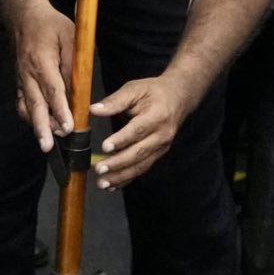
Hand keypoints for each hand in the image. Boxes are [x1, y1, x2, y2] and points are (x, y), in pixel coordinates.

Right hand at [12, 0, 74, 151]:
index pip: (53, 90)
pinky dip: (30, 118)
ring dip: (36, 126)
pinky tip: (39, 128)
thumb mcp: (70, 38)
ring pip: (26, 107)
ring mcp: (21, 79)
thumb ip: (75, 64)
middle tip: (48, 146)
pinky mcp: (19, 82)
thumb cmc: (50, 26)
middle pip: (35, 105)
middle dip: (42, 128)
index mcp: (42, 60)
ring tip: (46, 143)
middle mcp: (28, 73)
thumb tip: (80, 91)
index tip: (68, 127)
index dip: (61, 110)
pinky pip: (22, 104)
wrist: (23, 17)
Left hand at [91, 73, 193, 188]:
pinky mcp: (158, 154)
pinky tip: (113, 185)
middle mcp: (162, 135)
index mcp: (157, 116)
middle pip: (139, 152)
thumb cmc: (154, 92)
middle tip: (99, 169)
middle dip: (118, 163)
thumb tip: (94, 109)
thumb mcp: (135, 89)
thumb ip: (115, 100)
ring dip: (121, 176)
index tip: (105, 147)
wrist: (179, 98)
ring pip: (140, 165)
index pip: (138, 130)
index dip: (122, 140)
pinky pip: (142, 169)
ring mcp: (161, 147)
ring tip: (103, 183)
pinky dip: (127, 178)